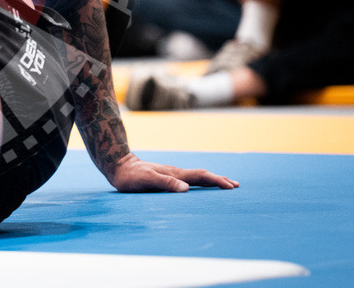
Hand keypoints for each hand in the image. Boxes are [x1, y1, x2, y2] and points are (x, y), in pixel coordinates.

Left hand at [110, 153, 238, 191]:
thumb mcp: (146, 180)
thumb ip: (165, 184)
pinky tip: (198, 186)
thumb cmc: (130, 176)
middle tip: (236, 186)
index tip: (231, 187)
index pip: (200, 177)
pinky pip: (188, 179)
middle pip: (202, 176)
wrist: (118, 164)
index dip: (217, 181)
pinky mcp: (166, 176)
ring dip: (211, 181)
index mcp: (175, 174)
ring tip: (224, 184)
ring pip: (196, 177)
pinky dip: (200, 182)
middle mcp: (176, 173)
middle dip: (219, 180)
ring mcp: (171, 174)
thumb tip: (186, 189)